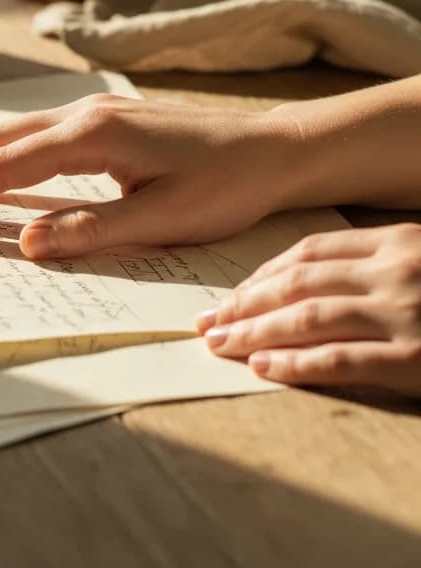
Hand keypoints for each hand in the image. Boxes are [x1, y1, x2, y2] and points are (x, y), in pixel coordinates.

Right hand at [0, 93, 300, 259]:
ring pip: (8, 134)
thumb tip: (26, 243)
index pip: (6, 167)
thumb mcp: (164, 219)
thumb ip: (91, 230)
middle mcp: (82, 113)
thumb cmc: (226, 186)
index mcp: (93, 134)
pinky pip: (30, 136)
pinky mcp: (98, 121)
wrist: (271, 148)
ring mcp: (89, 111)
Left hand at [198, 224, 420, 396]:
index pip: (310, 253)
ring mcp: (404, 314)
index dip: (263, 274)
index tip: (232, 295)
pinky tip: (262, 366)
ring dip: (256, 332)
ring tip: (221, 343)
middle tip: (208, 321)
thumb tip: (307, 287)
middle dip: (245, 304)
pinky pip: (341, 360)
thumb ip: (376, 267)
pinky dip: (296, 363)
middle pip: (298, 284)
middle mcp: (393, 271)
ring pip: (308, 318)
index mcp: (396, 241)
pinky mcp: (416, 360)